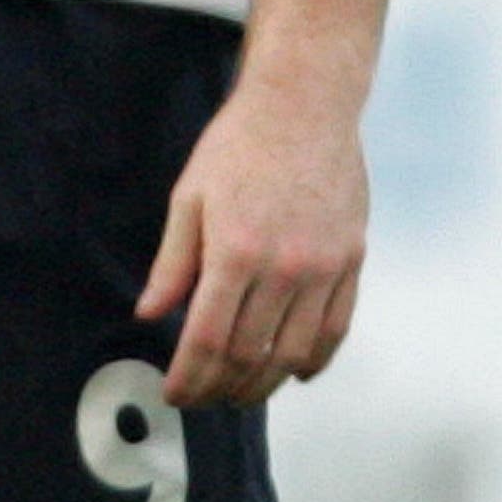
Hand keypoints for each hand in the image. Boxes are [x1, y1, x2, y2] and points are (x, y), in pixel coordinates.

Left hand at [135, 75, 366, 407]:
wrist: (305, 104)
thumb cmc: (239, 145)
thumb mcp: (189, 197)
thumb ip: (172, 264)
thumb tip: (150, 314)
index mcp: (235, 250)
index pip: (207, 340)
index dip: (188, 379)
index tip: (174, 394)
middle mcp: (283, 267)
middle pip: (249, 356)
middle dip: (219, 389)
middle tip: (202, 398)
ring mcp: (323, 267)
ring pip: (294, 354)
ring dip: (264, 385)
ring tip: (240, 392)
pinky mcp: (351, 261)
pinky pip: (335, 330)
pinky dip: (313, 361)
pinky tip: (294, 372)